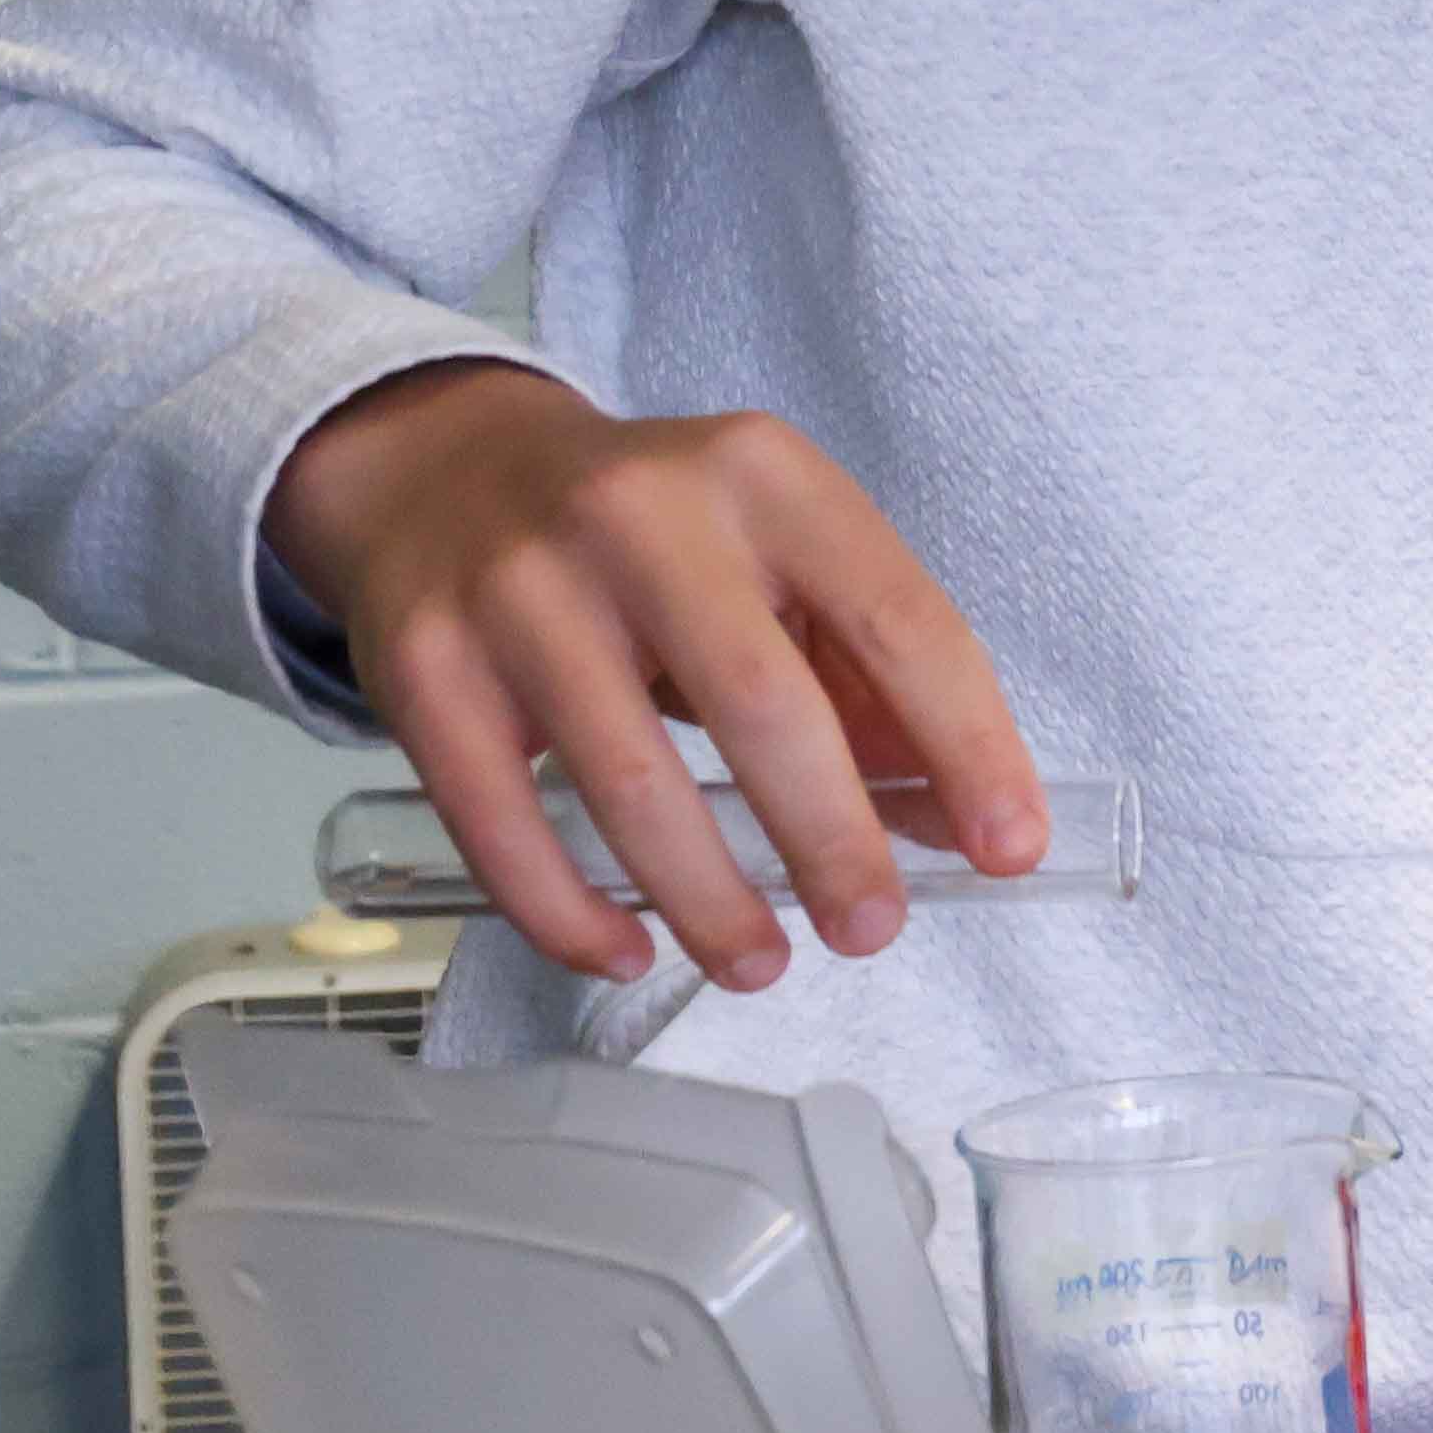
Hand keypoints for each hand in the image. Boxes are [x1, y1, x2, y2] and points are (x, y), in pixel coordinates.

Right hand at [254, 359, 1044, 988]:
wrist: (445, 469)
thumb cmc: (654, 536)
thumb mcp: (777, 556)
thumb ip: (870, 676)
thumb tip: (958, 821)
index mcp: (764, 477)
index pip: (897, 619)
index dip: (968, 744)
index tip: (1010, 848)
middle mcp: (639, 517)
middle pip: (762, 705)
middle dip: (833, 840)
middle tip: (873, 928)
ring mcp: (518, 590)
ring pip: (629, 780)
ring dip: (709, 897)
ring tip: (761, 963)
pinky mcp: (422, 670)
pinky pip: (501, 821)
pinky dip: (569, 909)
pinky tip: (627, 950)